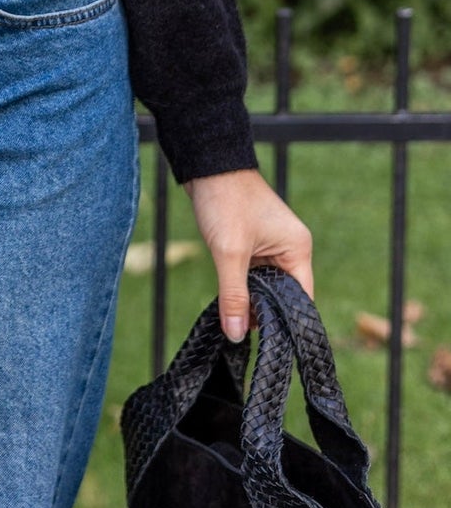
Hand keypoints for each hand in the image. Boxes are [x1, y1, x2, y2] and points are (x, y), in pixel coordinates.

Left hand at [183, 167, 313, 343]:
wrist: (206, 164)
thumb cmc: (225, 201)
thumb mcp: (229, 252)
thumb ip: (233, 294)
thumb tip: (236, 334)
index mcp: (297, 248)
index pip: (301, 298)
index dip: (284, 321)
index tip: (267, 342)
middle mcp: (290, 248)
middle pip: (282, 294)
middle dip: (263, 311)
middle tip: (241, 332)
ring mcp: (272, 245)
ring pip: (264, 285)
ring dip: (249, 298)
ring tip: (232, 319)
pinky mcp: (253, 242)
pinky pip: (252, 273)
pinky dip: (241, 285)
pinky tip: (227, 298)